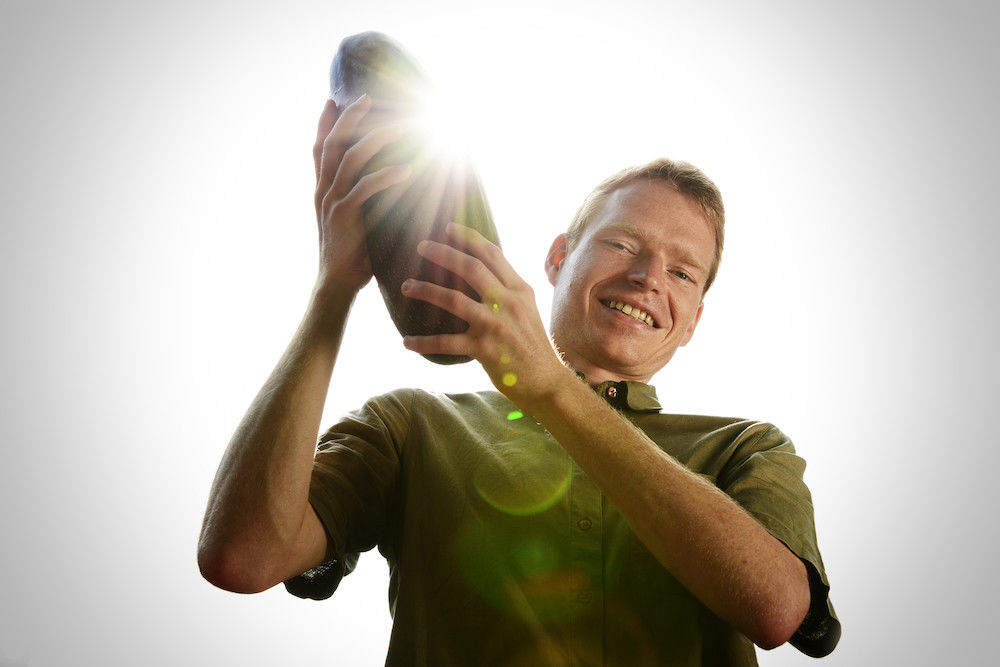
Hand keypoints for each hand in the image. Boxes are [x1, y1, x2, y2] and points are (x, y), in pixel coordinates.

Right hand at [312, 95, 411, 293]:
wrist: (337, 284)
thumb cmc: (351, 255)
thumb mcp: (351, 221)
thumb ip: (359, 199)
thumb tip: (383, 183)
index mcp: (322, 190)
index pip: (320, 149)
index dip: (324, 123)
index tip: (332, 100)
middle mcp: (323, 191)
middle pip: (333, 144)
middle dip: (349, 118)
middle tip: (366, 98)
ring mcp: (332, 202)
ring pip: (350, 159)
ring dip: (375, 139)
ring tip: (397, 128)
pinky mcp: (344, 216)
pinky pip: (366, 188)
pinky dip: (387, 176)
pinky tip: (406, 170)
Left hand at [400, 223, 570, 406]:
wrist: (547, 382)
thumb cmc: (533, 346)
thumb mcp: (527, 310)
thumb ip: (507, 291)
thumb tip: (483, 274)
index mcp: (519, 290)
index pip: (492, 254)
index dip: (469, 238)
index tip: (449, 228)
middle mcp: (507, 303)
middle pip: (470, 268)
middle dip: (442, 254)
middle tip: (421, 247)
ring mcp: (495, 325)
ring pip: (453, 299)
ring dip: (425, 290)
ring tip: (407, 286)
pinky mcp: (483, 349)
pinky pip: (446, 342)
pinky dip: (423, 342)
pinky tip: (407, 342)